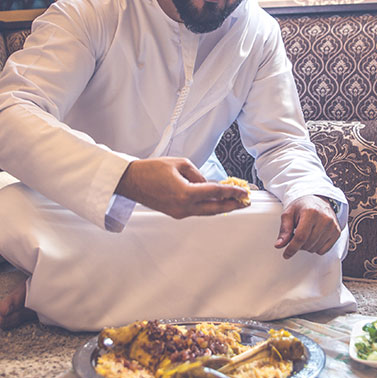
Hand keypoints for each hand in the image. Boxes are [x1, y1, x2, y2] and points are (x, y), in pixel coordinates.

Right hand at [115, 157, 250, 218]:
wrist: (131, 181)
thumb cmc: (151, 170)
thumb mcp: (179, 163)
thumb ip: (198, 174)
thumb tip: (208, 183)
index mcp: (186, 193)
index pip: (216, 193)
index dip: (233, 192)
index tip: (244, 191)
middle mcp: (184, 207)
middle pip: (215, 208)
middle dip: (232, 205)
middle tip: (245, 202)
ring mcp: (179, 212)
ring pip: (207, 212)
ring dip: (221, 207)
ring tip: (235, 203)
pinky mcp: (175, 213)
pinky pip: (197, 211)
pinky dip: (209, 207)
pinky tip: (216, 203)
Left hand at [275, 195, 340, 258]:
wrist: (318, 199)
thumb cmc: (303, 206)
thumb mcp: (289, 214)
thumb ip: (284, 230)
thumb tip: (279, 245)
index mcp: (311, 212)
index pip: (301, 236)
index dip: (292, 248)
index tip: (286, 254)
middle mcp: (324, 219)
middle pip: (307, 244)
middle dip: (298, 245)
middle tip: (296, 235)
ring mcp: (332, 226)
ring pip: (315, 248)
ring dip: (307, 246)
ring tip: (305, 234)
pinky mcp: (337, 232)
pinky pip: (323, 250)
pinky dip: (316, 248)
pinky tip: (313, 237)